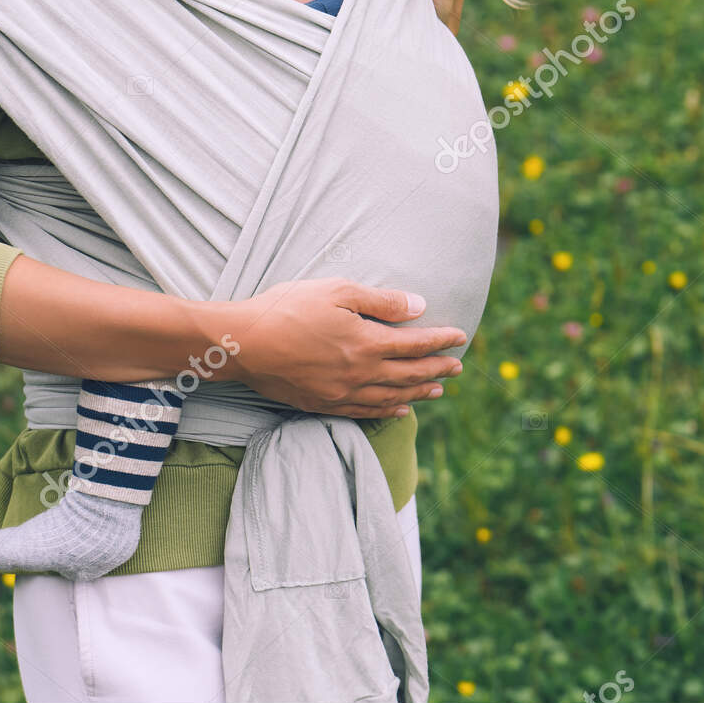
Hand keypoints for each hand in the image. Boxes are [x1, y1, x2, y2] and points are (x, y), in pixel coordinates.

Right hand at [218, 278, 466, 418]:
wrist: (243, 344)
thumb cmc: (287, 308)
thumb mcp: (337, 291)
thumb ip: (381, 301)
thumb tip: (420, 306)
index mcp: (366, 343)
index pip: (416, 344)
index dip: (441, 341)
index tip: (461, 337)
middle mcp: (361, 373)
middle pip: (410, 373)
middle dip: (437, 369)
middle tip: (458, 367)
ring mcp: (343, 393)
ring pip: (393, 396)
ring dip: (419, 392)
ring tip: (438, 389)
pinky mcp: (324, 404)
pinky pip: (367, 412)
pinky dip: (389, 410)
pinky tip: (400, 408)